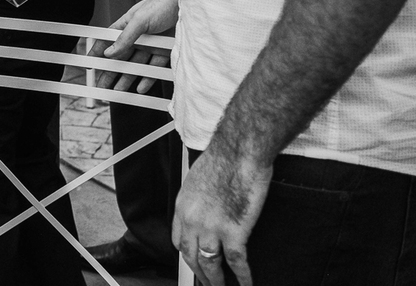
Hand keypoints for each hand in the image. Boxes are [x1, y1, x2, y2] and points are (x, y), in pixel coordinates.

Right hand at [92, 0, 177, 91]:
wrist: (190, 7)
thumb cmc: (164, 4)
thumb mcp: (140, 19)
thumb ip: (124, 37)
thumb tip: (110, 51)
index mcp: (126, 25)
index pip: (107, 40)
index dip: (98, 52)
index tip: (90, 64)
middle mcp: (138, 36)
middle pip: (121, 57)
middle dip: (110, 72)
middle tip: (103, 85)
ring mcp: (151, 45)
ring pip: (136, 65)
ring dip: (127, 79)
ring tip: (119, 91)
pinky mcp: (164, 51)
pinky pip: (153, 68)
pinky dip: (147, 79)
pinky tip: (141, 87)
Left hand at [173, 141, 270, 285]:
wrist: (239, 152)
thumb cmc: (223, 159)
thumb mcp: (197, 179)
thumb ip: (197, 198)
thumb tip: (206, 208)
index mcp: (183, 206)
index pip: (178, 240)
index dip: (187, 253)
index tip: (193, 260)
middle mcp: (193, 220)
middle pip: (191, 256)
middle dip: (199, 273)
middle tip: (206, 281)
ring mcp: (212, 228)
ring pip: (210, 264)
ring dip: (215, 280)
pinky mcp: (234, 232)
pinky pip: (236, 262)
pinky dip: (242, 277)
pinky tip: (246, 283)